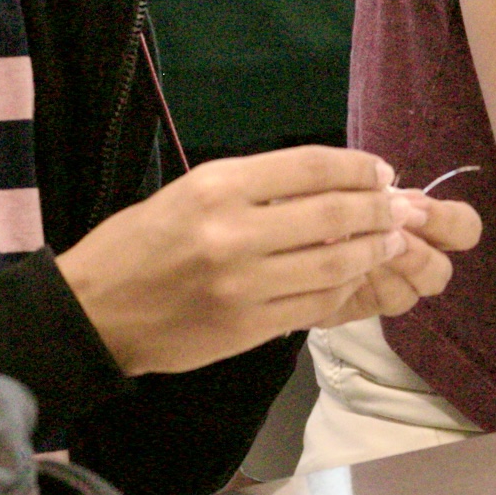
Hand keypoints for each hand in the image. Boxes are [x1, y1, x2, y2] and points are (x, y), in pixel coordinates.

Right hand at [57, 146, 482, 375]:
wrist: (94, 313)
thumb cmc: (141, 244)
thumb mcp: (190, 192)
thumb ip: (256, 186)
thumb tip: (329, 182)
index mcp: (217, 187)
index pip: (311, 167)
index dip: (358, 168)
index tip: (381, 172)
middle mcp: (233, 232)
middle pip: (333, 213)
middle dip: (379, 209)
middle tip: (401, 208)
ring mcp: (243, 284)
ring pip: (334, 262)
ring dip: (372, 250)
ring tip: (388, 240)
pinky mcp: (248, 327)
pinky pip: (316, 304)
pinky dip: (344, 288)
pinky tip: (355, 277)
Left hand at [309, 196, 482, 334]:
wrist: (286, 226)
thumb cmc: (324, 194)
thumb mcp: (351, 182)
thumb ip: (375, 191)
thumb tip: (391, 198)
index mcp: (424, 227)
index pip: (464, 229)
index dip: (446, 222)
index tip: (412, 210)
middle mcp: (413, 263)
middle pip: (441, 272)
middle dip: (415, 256)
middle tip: (384, 239)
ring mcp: (386, 291)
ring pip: (407, 296)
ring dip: (381, 273)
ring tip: (353, 251)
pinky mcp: (353, 309)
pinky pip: (364, 308)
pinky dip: (350, 285)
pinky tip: (329, 266)